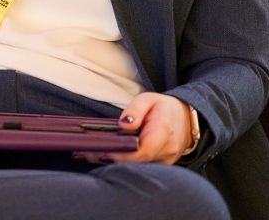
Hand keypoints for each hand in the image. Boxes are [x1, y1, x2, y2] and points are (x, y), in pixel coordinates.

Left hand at [77, 93, 193, 164]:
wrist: (186, 120)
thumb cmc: (164, 108)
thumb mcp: (149, 99)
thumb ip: (135, 110)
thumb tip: (123, 124)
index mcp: (163, 134)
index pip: (141, 151)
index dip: (120, 153)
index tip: (100, 149)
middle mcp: (164, 153)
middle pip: (134, 163)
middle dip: (107, 159)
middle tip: (82, 153)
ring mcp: (162, 163)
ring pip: (134, 168)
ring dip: (110, 163)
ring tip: (85, 155)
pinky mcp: (157, 167)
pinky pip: (137, 168)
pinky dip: (119, 164)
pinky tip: (100, 157)